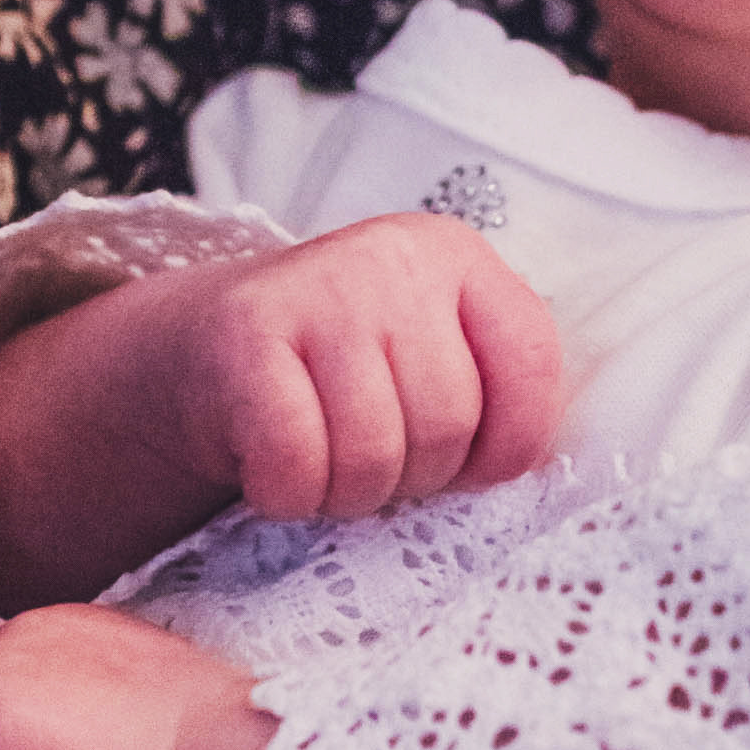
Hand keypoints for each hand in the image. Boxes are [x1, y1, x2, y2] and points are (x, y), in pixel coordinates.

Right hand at [0, 211, 562, 609]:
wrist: (201, 360)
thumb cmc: (342, 382)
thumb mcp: (429, 360)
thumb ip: (496, 394)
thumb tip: (549, 481)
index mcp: (459, 258)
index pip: (533, 368)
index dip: (506, 447)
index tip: (466, 466)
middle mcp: (393, 255)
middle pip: (448, 424)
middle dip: (413, 476)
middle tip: (373, 463)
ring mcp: (316, 287)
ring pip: (374, 455)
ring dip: (347, 493)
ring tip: (326, 463)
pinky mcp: (243, 335)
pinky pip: (298, 465)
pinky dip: (286, 494)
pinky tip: (273, 467)